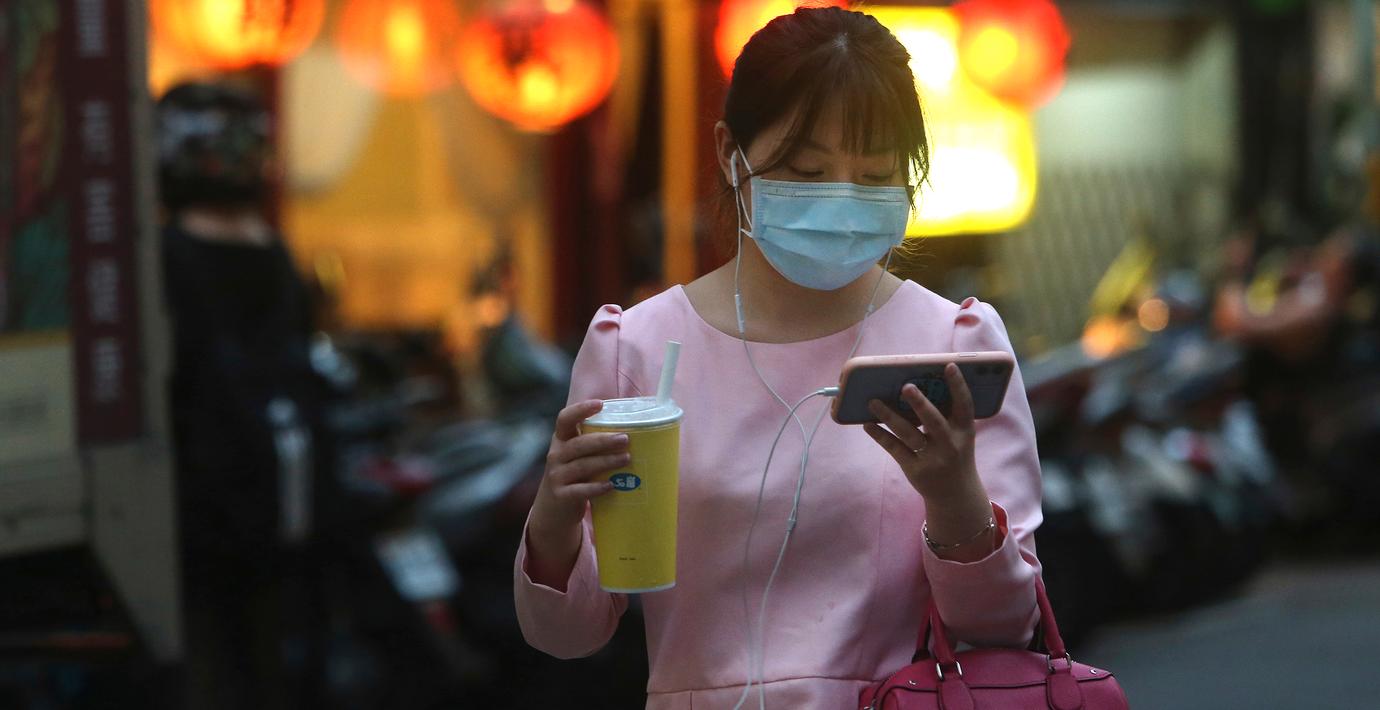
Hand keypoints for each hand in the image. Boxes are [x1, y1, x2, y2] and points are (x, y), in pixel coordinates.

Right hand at [530, 399, 629, 536]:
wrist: (553, 510)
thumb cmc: (574, 476)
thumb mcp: (576, 457)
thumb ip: (594, 444)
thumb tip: (634, 431)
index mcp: (561, 440)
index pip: (565, 419)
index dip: (580, 410)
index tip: (600, 404)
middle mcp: (556, 455)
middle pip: (578, 444)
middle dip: (603, 440)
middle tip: (625, 439)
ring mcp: (557, 476)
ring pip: (582, 466)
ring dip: (605, 461)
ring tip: (626, 459)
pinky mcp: (561, 496)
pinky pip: (580, 490)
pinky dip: (596, 488)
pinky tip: (611, 486)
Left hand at [863, 363, 978, 501]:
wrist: (955, 493)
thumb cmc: (954, 453)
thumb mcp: (959, 436)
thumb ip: (946, 415)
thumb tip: (919, 385)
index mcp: (964, 430)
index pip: (964, 405)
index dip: (958, 385)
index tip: (949, 366)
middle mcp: (950, 444)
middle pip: (934, 420)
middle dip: (920, 403)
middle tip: (905, 387)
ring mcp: (932, 458)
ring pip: (908, 434)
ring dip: (889, 416)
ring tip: (872, 402)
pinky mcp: (915, 469)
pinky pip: (895, 449)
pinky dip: (880, 435)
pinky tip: (868, 424)